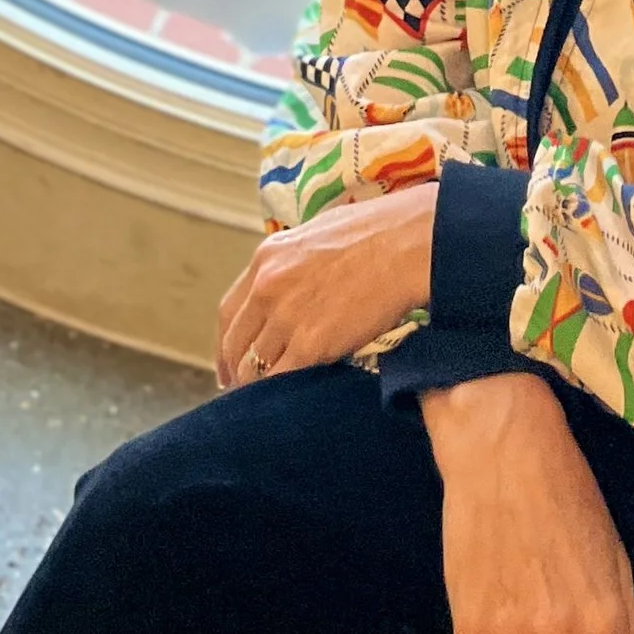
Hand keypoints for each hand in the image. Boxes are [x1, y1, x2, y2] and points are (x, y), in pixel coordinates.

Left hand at [215, 186, 435, 387]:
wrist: (406, 245)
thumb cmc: (376, 232)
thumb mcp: (317, 235)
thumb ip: (294, 263)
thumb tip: (293, 284)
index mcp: (266, 258)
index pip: (229, 313)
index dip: (226, 344)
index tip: (230, 364)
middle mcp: (267, 288)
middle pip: (236, 344)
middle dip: (237, 371)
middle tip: (243, 391)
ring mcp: (286, 317)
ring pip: (255, 367)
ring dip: (259, 386)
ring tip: (268, 402)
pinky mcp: (310, 344)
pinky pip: (282, 379)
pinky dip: (283, 393)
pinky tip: (290, 400)